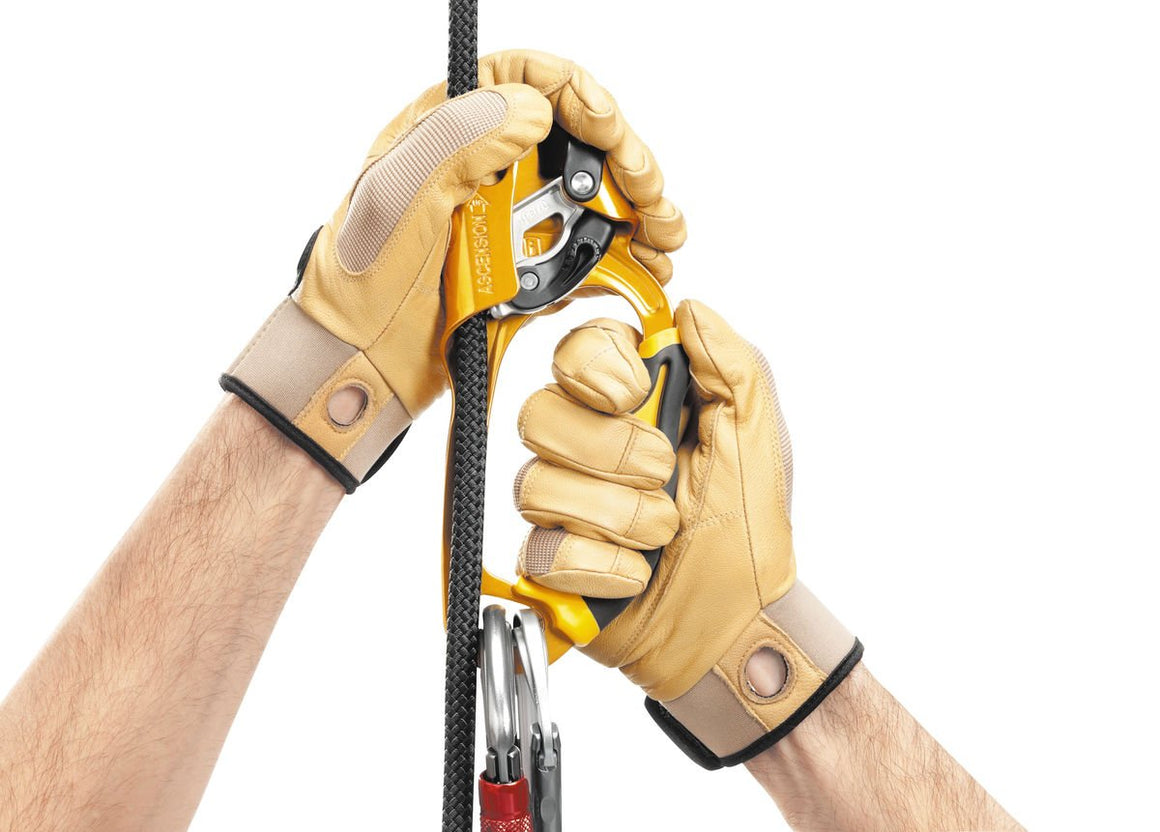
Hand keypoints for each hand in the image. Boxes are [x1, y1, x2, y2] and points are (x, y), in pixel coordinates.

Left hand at [223, 50, 684, 492]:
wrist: (357, 366)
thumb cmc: (357, 286)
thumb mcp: (394, 203)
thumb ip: (454, 143)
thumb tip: (528, 109)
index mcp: (446, 130)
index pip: (524, 78)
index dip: (577, 95)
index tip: (606, 129)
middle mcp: (484, 165)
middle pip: (576, 135)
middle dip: (625, 159)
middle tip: (648, 195)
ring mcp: (508, 216)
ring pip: (592, 192)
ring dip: (638, 209)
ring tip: (661, 235)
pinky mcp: (525, 262)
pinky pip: (585, 248)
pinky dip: (622, 256)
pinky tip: (644, 268)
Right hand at [513, 301, 860, 768]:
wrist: (740, 622)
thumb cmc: (749, 528)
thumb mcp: (757, 435)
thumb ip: (731, 363)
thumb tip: (688, 310)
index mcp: (633, 405)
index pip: (575, 351)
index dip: (594, 367)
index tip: (634, 392)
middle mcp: (587, 446)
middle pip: (538, 413)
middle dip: (610, 450)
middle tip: (665, 474)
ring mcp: (563, 505)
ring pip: (535, 483)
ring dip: (617, 514)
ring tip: (663, 534)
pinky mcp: (549, 562)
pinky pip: (541, 548)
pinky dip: (602, 565)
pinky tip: (636, 575)